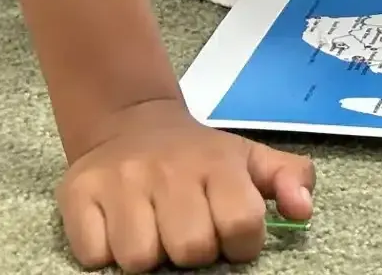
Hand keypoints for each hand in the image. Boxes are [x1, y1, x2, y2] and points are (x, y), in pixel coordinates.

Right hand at [56, 98, 314, 271]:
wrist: (131, 122)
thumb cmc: (199, 155)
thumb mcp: (250, 158)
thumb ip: (289, 178)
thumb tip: (302, 209)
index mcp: (217, 162)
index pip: (242, 224)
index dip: (240, 244)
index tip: (230, 237)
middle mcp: (168, 169)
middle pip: (190, 249)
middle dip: (193, 253)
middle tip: (188, 233)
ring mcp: (121, 182)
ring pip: (139, 260)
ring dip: (149, 256)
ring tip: (154, 232)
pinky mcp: (78, 195)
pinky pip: (94, 257)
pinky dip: (105, 254)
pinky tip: (118, 229)